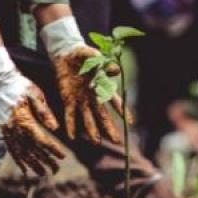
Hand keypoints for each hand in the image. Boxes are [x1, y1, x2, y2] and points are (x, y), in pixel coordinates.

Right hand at [0, 47, 64, 174]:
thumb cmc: (20, 86)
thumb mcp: (36, 95)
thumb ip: (45, 113)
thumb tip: (55, 129)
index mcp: (24, 119)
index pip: (41, 139)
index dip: (52, 149)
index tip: (63, 156)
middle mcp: (14, 129)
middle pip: (31, 149)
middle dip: (44, 161)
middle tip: (56, 170)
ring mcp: (7, 131)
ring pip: (20, 152)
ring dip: (32, 164)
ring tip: (43, 173)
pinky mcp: (4, 131)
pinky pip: (11, 149)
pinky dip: (18, 159)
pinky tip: (24, 168)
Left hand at [40, 16, 129, 143]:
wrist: (67, 54)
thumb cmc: (84, 55)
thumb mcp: (94, 56)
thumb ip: (104, 64)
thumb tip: (116, 71)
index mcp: (102, 86)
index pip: (115, 102)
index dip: (123, 112)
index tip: (130, 124)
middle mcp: (93, 96)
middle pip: (103, 115)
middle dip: (109, 128)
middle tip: (116, 142)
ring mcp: (81, 100)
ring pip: (88, 118)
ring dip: (92, 130)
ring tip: (96, 143)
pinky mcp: (68, 100)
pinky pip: (70, 115)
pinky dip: (71, 125)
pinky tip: (72, 137)